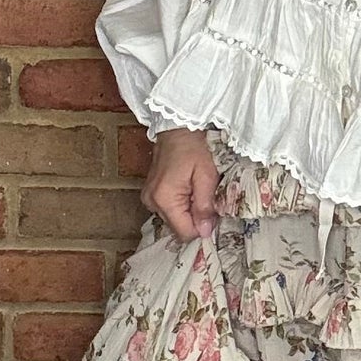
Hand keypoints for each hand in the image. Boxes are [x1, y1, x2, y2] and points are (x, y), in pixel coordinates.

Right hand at [140, 128, 219, 243]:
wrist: (177, 128)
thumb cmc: (194, 147)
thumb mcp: (207, 176)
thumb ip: (205, 206)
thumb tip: (205, 232)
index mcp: (165, 199)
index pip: (184, 233)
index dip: (202, 228)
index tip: (212, 214)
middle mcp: (152, 202)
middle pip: (178, 228)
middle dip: (195, 218)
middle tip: (205, 197)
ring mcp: (148, 198)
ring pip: (174, 220)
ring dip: (188, 211)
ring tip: (196, 190)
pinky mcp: (150, 194)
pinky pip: (168, 209)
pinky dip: (181, 204)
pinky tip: (187, 189)